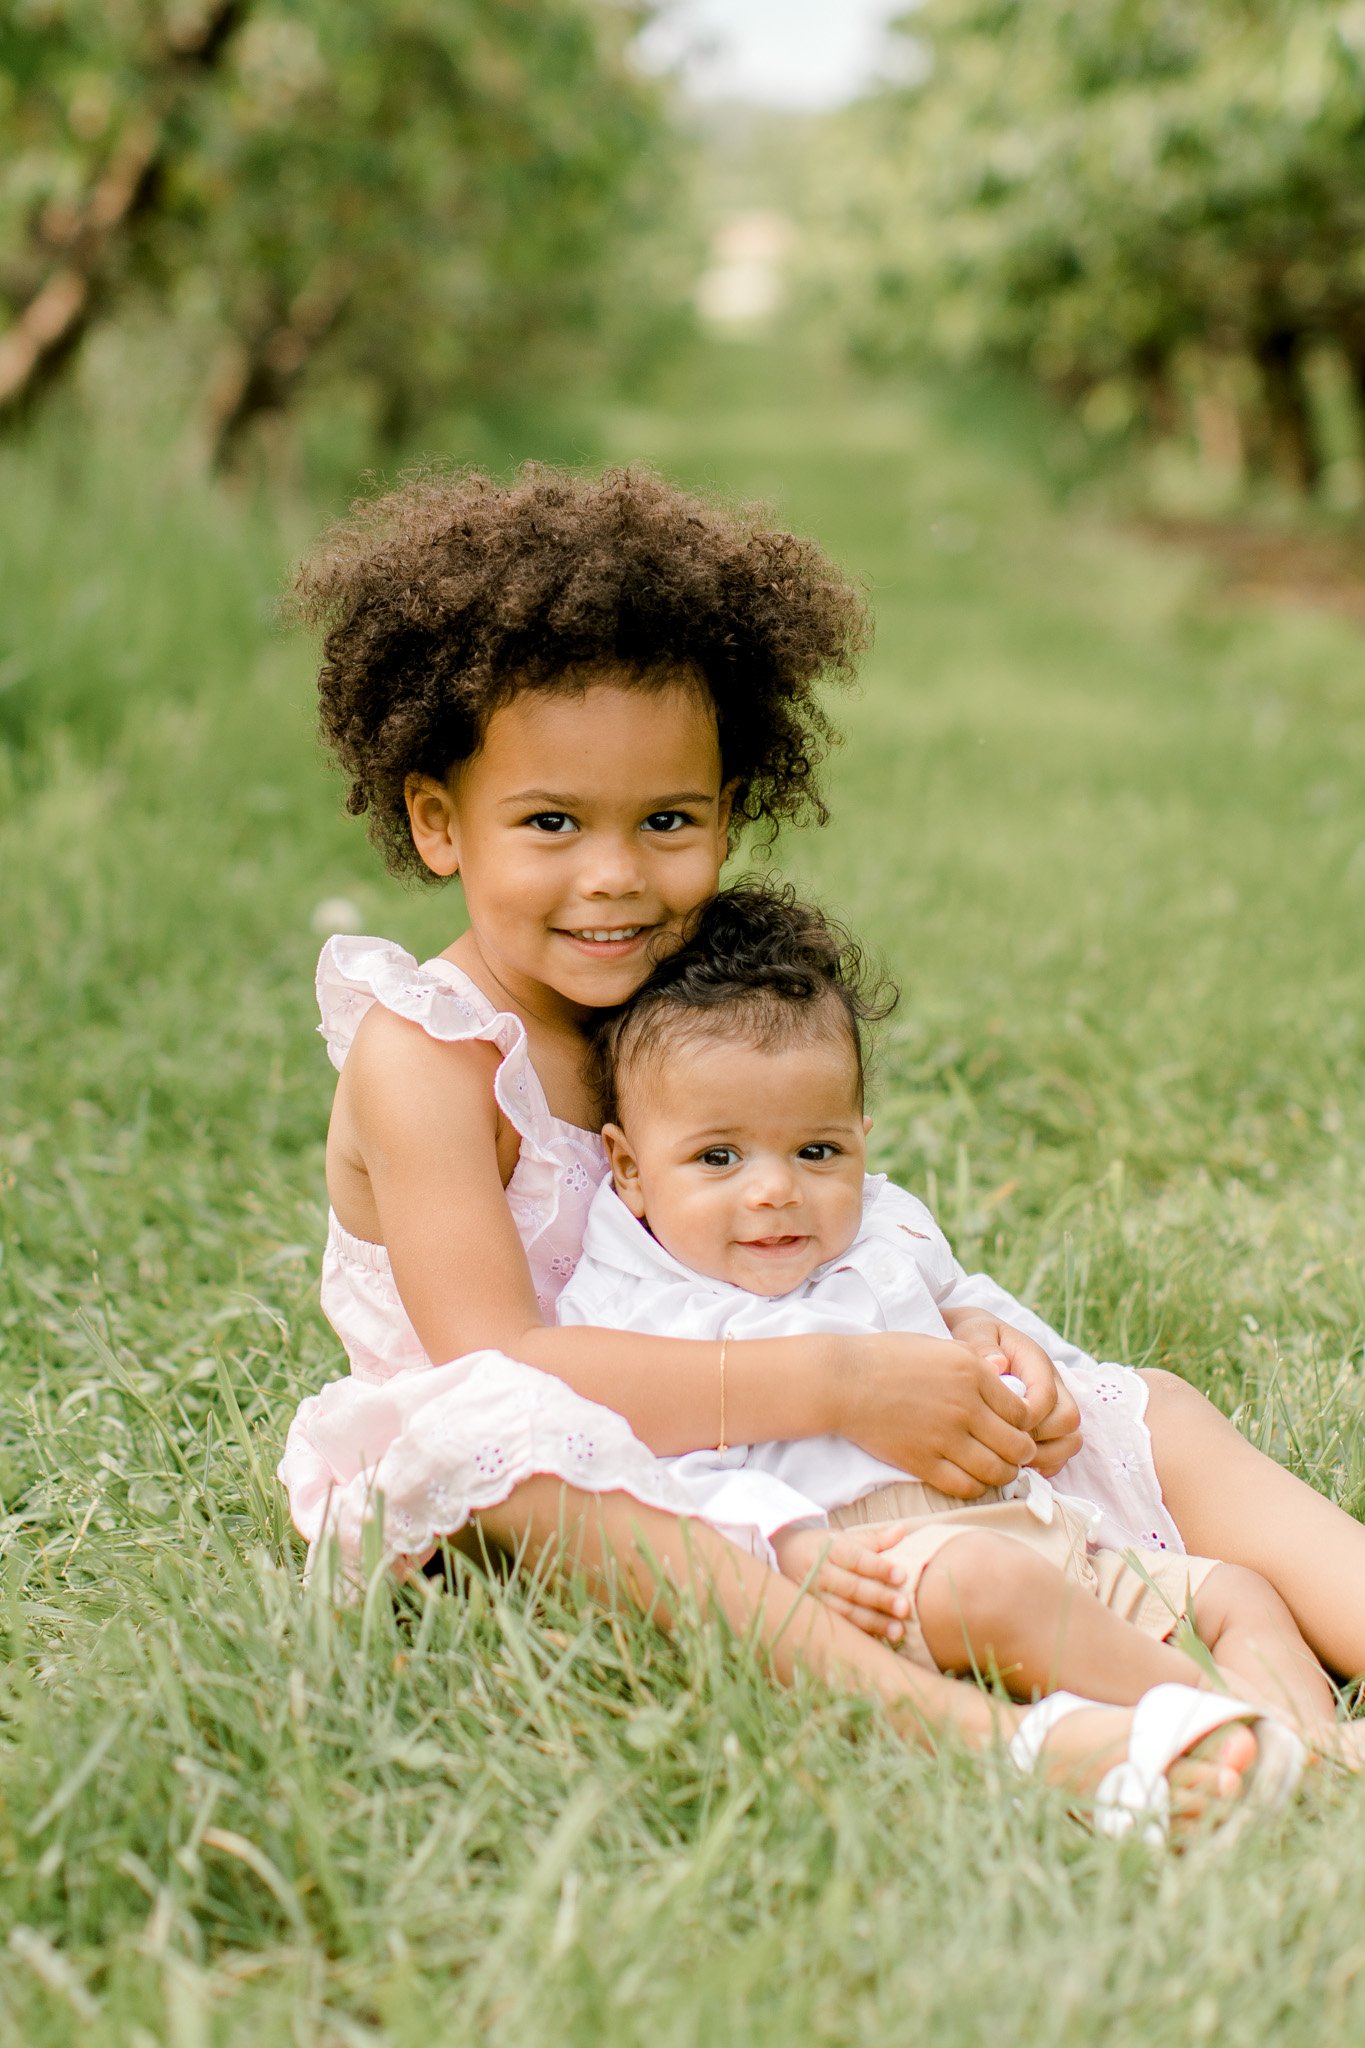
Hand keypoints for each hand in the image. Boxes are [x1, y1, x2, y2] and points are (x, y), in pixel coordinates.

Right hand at [774, 1522, 912, 1642]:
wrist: (784, 1556)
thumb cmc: (821, 1546)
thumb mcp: (843, 1537)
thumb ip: (874, 1538)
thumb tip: (901, 1530)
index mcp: (828, 1549)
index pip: (856, 1558)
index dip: (878, 1567)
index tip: (902, 1575)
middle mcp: (819, 1574)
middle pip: (851, 1587)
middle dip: (879, 1598)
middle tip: (904, 1607)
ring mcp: (814, 1598)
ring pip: (845, 1612)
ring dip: (873, 1622)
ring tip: (898, 1631)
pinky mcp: (814, 1616)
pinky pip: (839, 1627)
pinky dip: (860, 1634)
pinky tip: (880, 1640)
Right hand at [837, 1332, 1037, 1497]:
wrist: (843, 1381)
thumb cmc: (887, 1357)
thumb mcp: (938, 1345)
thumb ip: (975, 1359)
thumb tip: (1005, 1368)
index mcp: (972, 1373)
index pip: (1023, 1411)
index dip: (1026, 1424)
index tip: (1016, 1427)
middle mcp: (965, 1407)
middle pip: (1017, 1445)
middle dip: (1022, 1454)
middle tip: (1015, 1454)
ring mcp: (944, 1437)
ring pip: (996, 1471)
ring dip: (1004, 1475)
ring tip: (998, 1470)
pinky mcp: (923, 1461)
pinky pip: (964, 1486)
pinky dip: (976, 1488)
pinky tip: (971, 1480)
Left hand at [939, 1308, 1082, 1479]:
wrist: (978, 1339)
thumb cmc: (976, 1336)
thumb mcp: (975, 1332)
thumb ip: (983, 1345)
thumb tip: (997, 1364)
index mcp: (1037, 1362)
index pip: (1047, 1398)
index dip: (1026, 1418)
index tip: (998, 1424)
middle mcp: (1054, 1386)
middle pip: (1068, 1421)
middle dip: (1039, 1440)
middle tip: (1005, 1448)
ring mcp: (1055, 1407)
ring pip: (1071, 1440)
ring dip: (1045, 1456)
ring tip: (1011, 1460)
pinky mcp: (1050, 1425)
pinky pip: (1061, 1454)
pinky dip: (1044, 1464)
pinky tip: (1015, 1464)